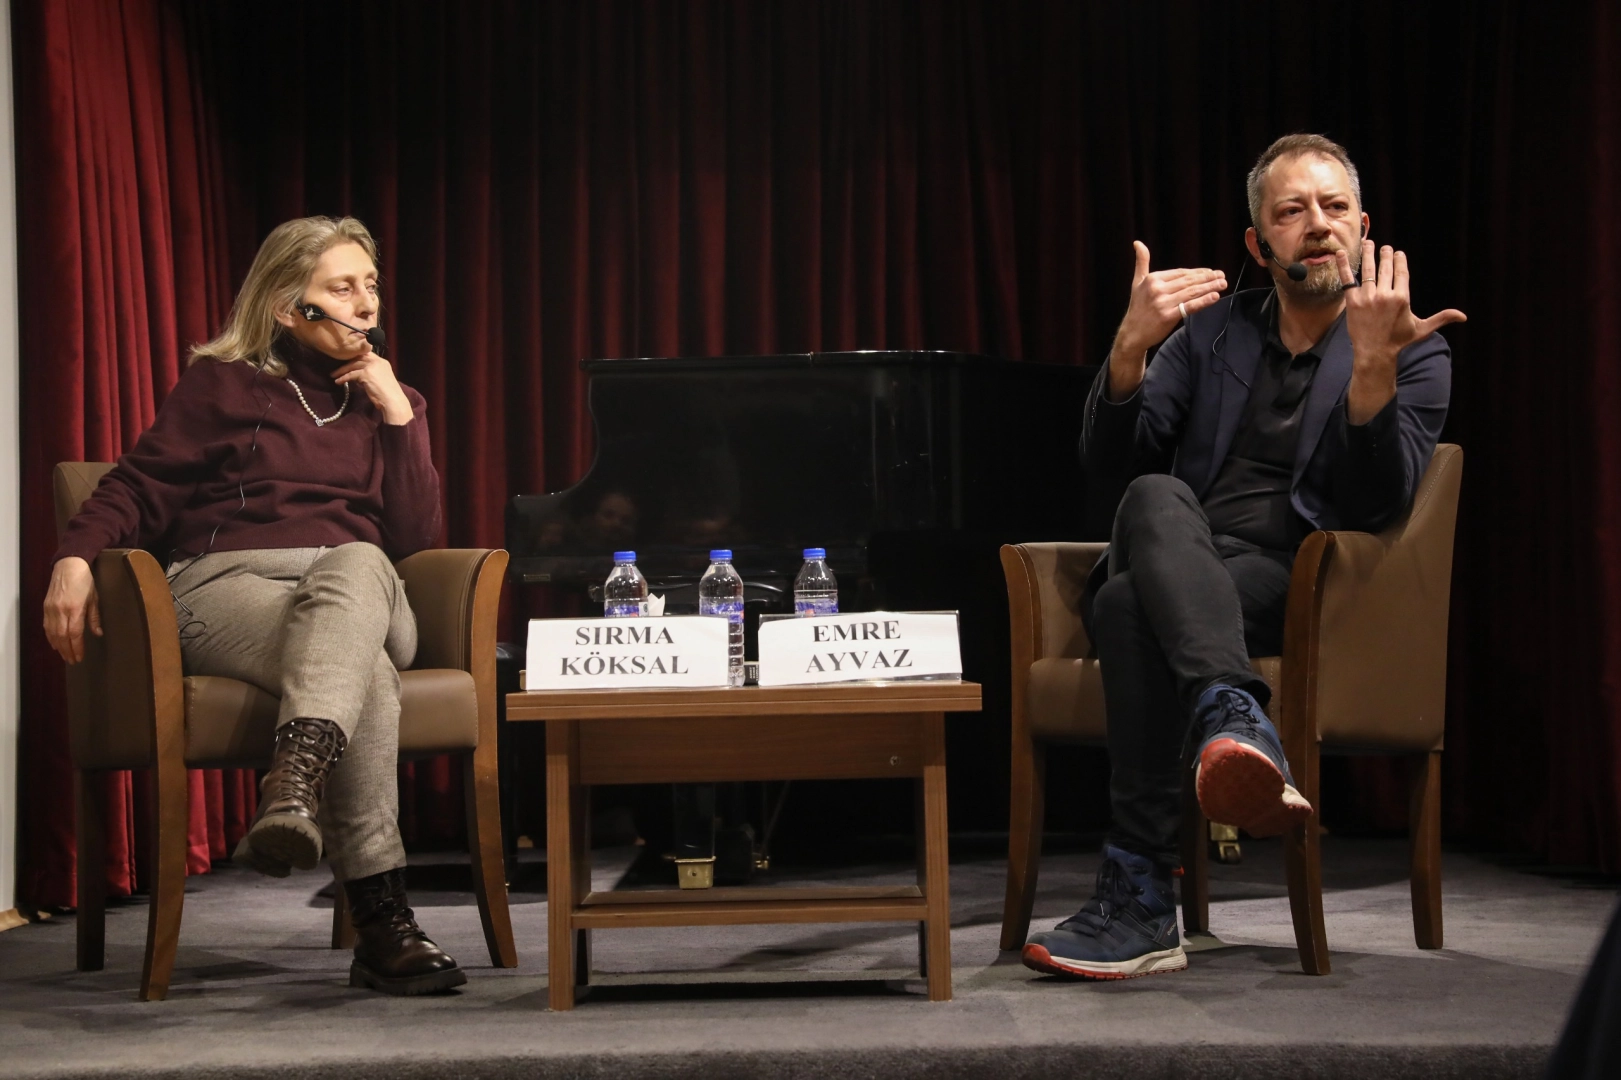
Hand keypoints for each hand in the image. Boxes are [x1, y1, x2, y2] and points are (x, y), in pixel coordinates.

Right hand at [44, 556, 100, 663]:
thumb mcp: (94, 598)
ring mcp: (51, 609)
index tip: (79, 657)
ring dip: (59, 646)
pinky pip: (46, 626)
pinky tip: (55, 644)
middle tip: (72, 660)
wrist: (69, 565)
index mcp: (75, 609)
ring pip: (52, 633)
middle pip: (62, 636)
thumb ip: (94, 617)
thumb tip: (98, 634)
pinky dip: (50, 637)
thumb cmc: (86, 580)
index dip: (77, 647)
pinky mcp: (45, 606)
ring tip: (65, 655)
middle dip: (67, 650)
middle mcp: (60, 610)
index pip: (75, 634)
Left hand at [332, 342, 413, 424]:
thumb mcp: (380, 380)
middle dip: (346, 362)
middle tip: (337, 368)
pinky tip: (338, 382)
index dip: (356, 356)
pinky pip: (351, 374)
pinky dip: (343, 378)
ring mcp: (372, 367)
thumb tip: (357, 376)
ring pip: (353, 365)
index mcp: (383, 362)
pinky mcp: (366, 374)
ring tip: (334, 375)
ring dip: (342, 370)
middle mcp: (378, 362)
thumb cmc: (388, 394)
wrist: (393, 401)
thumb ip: (371, 374)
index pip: (367, 354)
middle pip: (358, 358)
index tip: (347, 361)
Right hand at [1108, 241, 1226, 398]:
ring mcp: (1163, 303)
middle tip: (1222, 275)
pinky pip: (1189, 306)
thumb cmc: (1138, 307)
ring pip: (1191, 292)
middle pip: (1188, 281)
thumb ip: (1141, 262)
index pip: (1181, 273)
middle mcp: (1158, 289)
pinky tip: (1215, 296)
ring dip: (1210, 287)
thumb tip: (1138, 243)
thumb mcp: (1137, 282)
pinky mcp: (1168, 316)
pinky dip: (1203, 301)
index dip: (1197, 272)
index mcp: (1153, 279)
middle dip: (1207, 277)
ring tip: (1223, 283)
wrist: (1133, 333)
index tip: (1210, 271)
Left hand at [1338, 240, 1465, 422]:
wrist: (1374, 353)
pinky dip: (1343, 266)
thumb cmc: (1398, 341)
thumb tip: (1463, 316)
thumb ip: (1441, 318)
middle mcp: (1385, 295)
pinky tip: (1339, 253)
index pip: (1401, 272)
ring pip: (1368, 270)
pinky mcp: (1352, 301)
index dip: (1399, 261)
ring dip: (1368, 254)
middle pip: (1385, 268)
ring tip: (1369, 243)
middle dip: (1385, 255)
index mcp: (1402, 298)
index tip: (1398, 253)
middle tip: (1385, 247)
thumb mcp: (1422, 329)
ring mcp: (1367, 297)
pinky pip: (1347, 280)